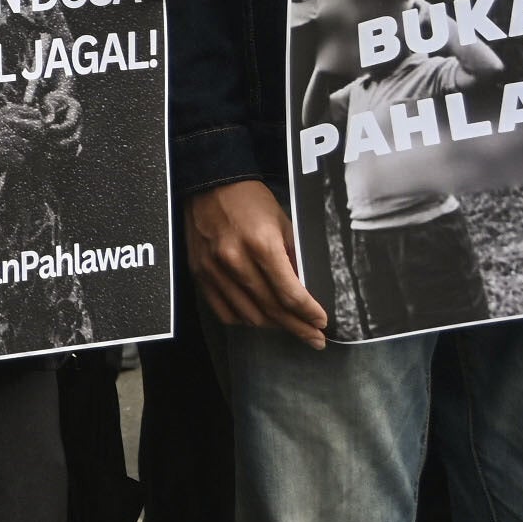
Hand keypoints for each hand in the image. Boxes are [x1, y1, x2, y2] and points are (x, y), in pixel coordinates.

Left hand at [37, 87, 82, 151]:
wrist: (57, 102)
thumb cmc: (50, 99)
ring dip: (61, 153)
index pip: (69, 125)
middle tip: (45, 143)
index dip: (57, 129)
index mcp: (76, 110)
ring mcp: (78, 132)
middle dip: (60, 144)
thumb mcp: (48, 100)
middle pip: (75, 139)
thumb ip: (48, 110)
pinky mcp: (72, 139)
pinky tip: (48, 157)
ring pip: (74, 148)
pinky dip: (61, 156)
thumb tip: (47, 124)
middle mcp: (80, 123)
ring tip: (47, 153)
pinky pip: (71, 152)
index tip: (45, 130)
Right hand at [184, 179, 326, 346]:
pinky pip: (224, 311)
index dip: (309, 313)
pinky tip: (259, 317)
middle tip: (315, 338)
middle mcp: (235, 261)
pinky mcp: (200, 274)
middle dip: (298, 327)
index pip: (290, 294)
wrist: (209, 183)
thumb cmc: (250, 200)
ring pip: (249, 316)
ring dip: (273, 326)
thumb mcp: (283, 223)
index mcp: (261, 244)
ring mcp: (214, 270)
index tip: (322, 322)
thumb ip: (294, 258)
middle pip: (272, 310)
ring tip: (289, 326)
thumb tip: (307, 290)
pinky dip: (244, 320)